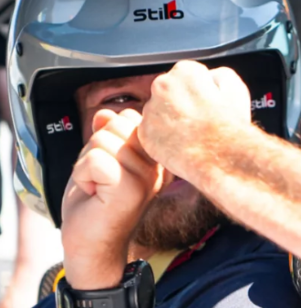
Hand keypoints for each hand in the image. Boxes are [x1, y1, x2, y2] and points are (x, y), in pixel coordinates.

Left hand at [61, 109, 163, 289]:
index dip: (109, 135)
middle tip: (100, 177)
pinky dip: (83, 175)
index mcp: (156, 157)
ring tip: (97, 186)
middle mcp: (158, 165)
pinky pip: (95, 159)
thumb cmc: (96, 204)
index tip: (110, 165)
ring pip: (103, 140)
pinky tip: (92, 194)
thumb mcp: (101, 159)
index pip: (131, 117)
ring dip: (87, 163)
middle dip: (96, 147)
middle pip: (117, 124)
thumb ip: (107, 134)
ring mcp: (146, 177)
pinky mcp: (129, 189)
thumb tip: (103, 113)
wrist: (91, 246)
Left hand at [138, 60, 250, 182]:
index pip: (188, 74)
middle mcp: (162, 86)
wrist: (221, 158)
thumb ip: (219, 74)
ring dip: (171, 119)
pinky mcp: (144, 133)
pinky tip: (181, 144)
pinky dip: (163, 138)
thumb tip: (210, 77)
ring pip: (159, 111)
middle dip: (181, 102)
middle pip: (169, 90)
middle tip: (198, 119)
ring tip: (191, 134)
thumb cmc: (229, 126)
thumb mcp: (236, 88)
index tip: (205, 102)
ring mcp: (150, 110)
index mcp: (185, 72)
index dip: (200, 89)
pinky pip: (151, 132)